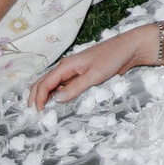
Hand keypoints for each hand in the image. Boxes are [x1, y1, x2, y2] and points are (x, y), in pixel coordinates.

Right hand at [30, 28, 144, 111]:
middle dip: (36, 97)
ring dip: (47, 97)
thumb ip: (75, 87)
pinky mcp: (82, 75)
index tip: (37, 114)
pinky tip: (60, 106)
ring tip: (44, 113)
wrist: (129, 49)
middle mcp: (67, 68)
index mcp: (66, 65)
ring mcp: (74, 72)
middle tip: (34, 115)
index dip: (38, 99)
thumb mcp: (94, 75)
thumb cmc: (112, 58)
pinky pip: (65, 86)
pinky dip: (59, 95)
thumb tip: (56, 100)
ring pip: (53, 85)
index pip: (45, 83)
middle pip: (44, 83)